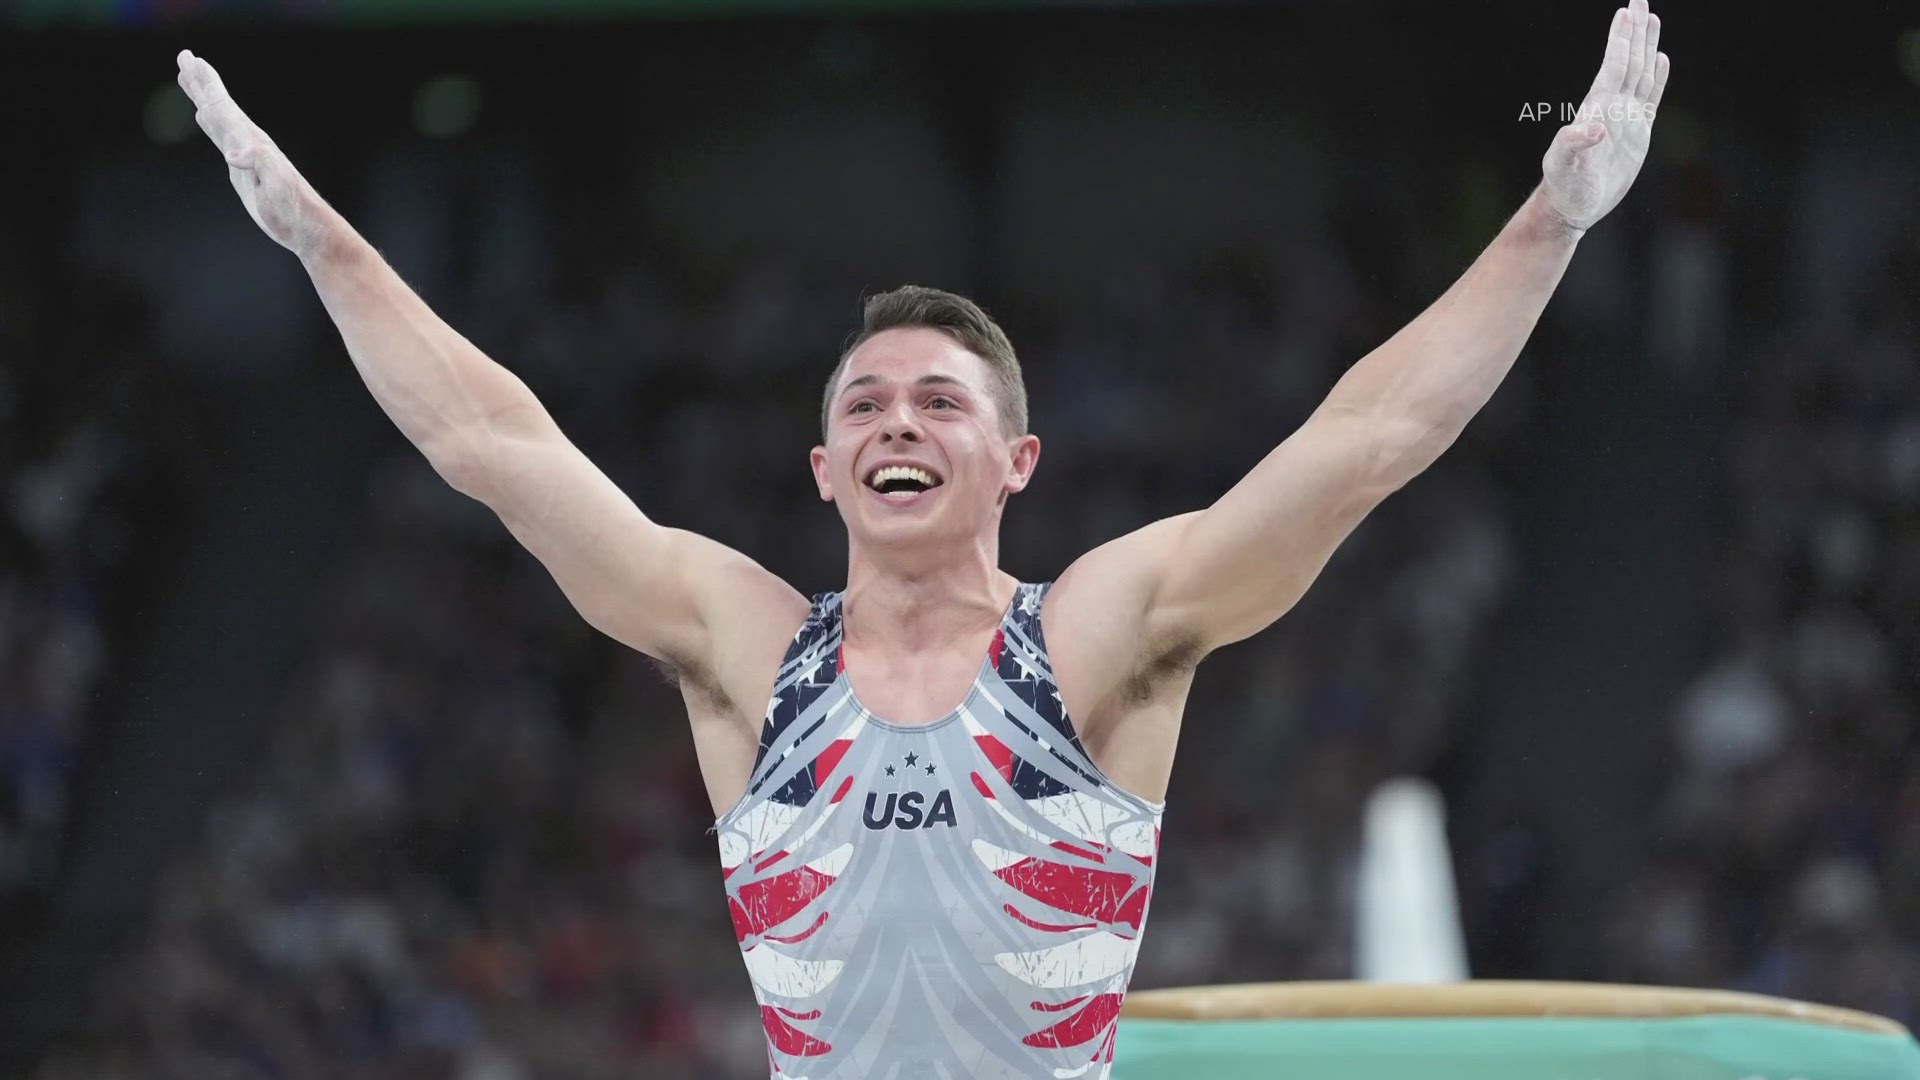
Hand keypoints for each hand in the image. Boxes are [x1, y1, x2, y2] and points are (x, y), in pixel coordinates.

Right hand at [175, 50, 333, 259]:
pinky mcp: (242, 168)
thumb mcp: (277, 183)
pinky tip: (203, 116)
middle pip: (218, 104)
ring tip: (187, 79)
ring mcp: (244, 153)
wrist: (305, 225)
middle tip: (184, 56)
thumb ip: (258, 162)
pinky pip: (220, 137)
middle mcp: (247, 141)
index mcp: (251, 140)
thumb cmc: (293, 205)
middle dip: (200, 81)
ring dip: (202, 97)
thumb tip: (231, 154)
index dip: (205, 82)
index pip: (223, 104)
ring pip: (218, 117)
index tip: (189, 58)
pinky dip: (210, 123)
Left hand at [1540, 0, 1670, 233]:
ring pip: (1641, 73)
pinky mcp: (1637, 132)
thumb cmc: (1565, 187)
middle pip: (1629, 60)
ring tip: (1651, 19)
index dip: (1621, 39)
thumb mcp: (1564, 166)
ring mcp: (1626, 117)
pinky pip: (1650, 97)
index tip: (1626, 11)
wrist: (1574, 206)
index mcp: (1597, 108)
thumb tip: (1596, 128)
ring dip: (1646, 45)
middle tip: (1640, 0)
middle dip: (1634, 30)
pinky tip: (1660, 59)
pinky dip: (1657, 77)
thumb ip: (1573, 145)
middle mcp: (1612, 106)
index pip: (1614, 65)